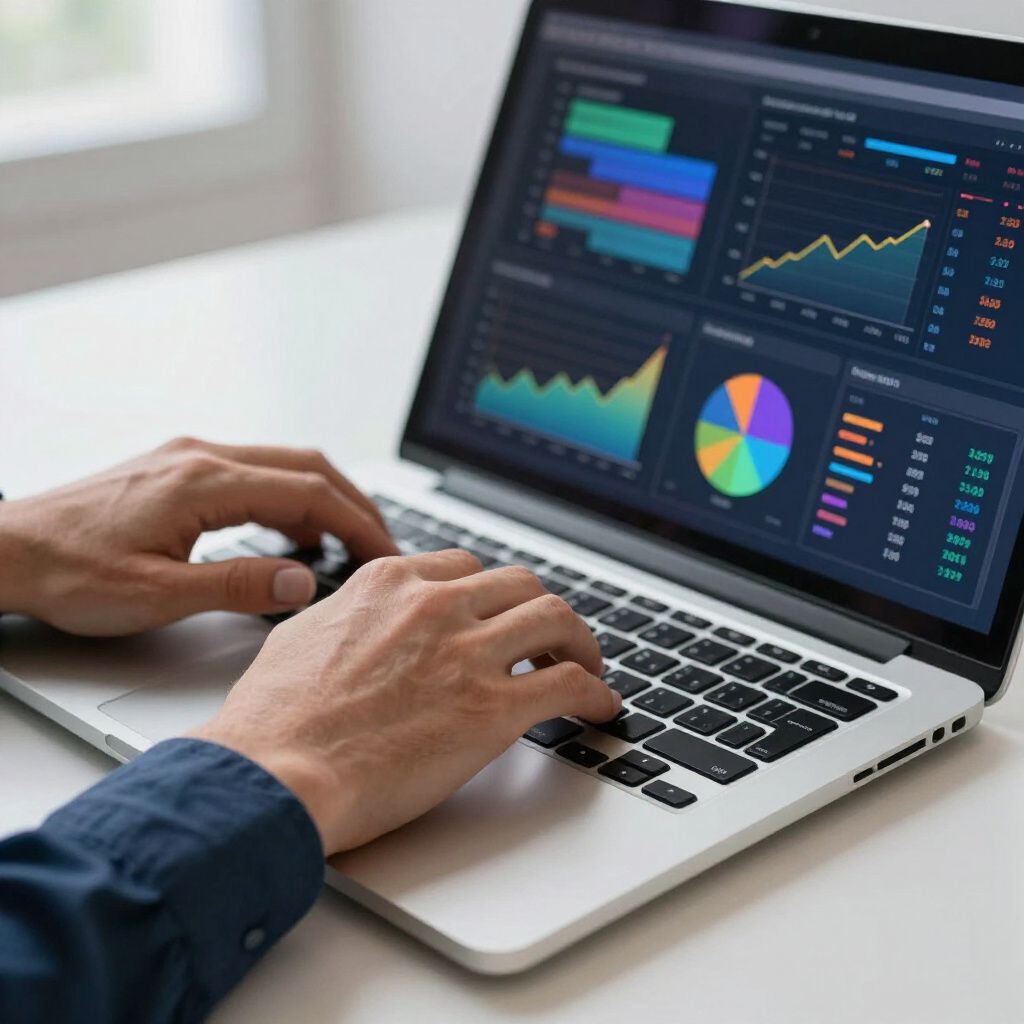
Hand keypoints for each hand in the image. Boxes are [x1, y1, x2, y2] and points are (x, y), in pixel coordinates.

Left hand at [0, 437, 396, 635]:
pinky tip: (291, 533)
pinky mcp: (178, 469)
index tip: (385, 553)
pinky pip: (255, 473)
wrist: (5, 550)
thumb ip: (237, 585)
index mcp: (203, 481)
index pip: (309, 492)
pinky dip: (289, 499)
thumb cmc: (67, 572)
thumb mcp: (156, 594)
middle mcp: (202, 456)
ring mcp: (189, 457)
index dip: (358, 523)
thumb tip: (302, 580)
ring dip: (324, 499)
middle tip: (382, 546)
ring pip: (283, 466)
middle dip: (354, 505)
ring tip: (347, 543)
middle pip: (307, 466)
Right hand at [192, 549, 622, 854]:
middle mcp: (435, 606)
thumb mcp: (301, 635)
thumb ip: (345, 614)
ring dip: (580, 643)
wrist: (275, 775)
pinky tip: (599, 708)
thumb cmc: (274, 720)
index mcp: (390, 584)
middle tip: (549, 640)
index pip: (465, 567)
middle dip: (540, 611)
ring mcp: (467, 653)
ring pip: (557, 619)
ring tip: (586, 666)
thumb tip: (359, 617)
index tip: (499, 614)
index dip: (490, 594)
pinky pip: (570, 685)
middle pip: (521, 585)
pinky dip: (596, 693)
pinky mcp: (492, 709)